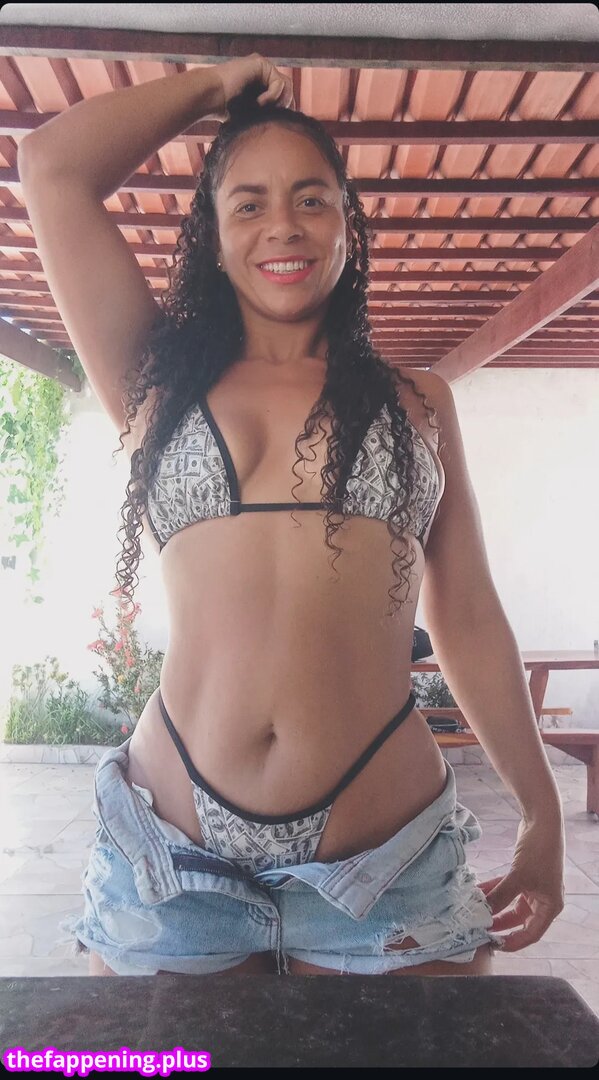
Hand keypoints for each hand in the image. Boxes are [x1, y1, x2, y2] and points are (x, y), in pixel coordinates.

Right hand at [215, 53, 294, 116]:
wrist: (212, 98)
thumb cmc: (226, 110)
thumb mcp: (253, 114)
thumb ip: (268, 113)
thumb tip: (286, 123)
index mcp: (261, 86)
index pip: (285, 95)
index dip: (286, 109)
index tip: (279, 122)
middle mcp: (263, 74)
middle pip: (288, 89)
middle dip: (284, 106)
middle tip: (270, 115)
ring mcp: (262, 67)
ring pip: (286, 85)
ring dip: (278, 101)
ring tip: (262, 108)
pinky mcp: (261, 63)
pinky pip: (278, 82)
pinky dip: (272, 96)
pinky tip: (259, 102)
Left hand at [478, 816, 564, 951]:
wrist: (542, 822)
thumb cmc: (539, 852)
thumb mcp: (518, 877)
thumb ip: (500, 897)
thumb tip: (483, 913)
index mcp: (550, 906)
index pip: (531, 934)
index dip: (513, 942)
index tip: (494, 945)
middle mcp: (544, 899)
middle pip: (519, 920)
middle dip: (499, 924)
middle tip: (480, 929)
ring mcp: (534, 886)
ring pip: (511, 903)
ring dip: (494, 905)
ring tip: (475, 911)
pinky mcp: (524, 874)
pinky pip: (507, 888)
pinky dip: (494, 890)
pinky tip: (478, 892)